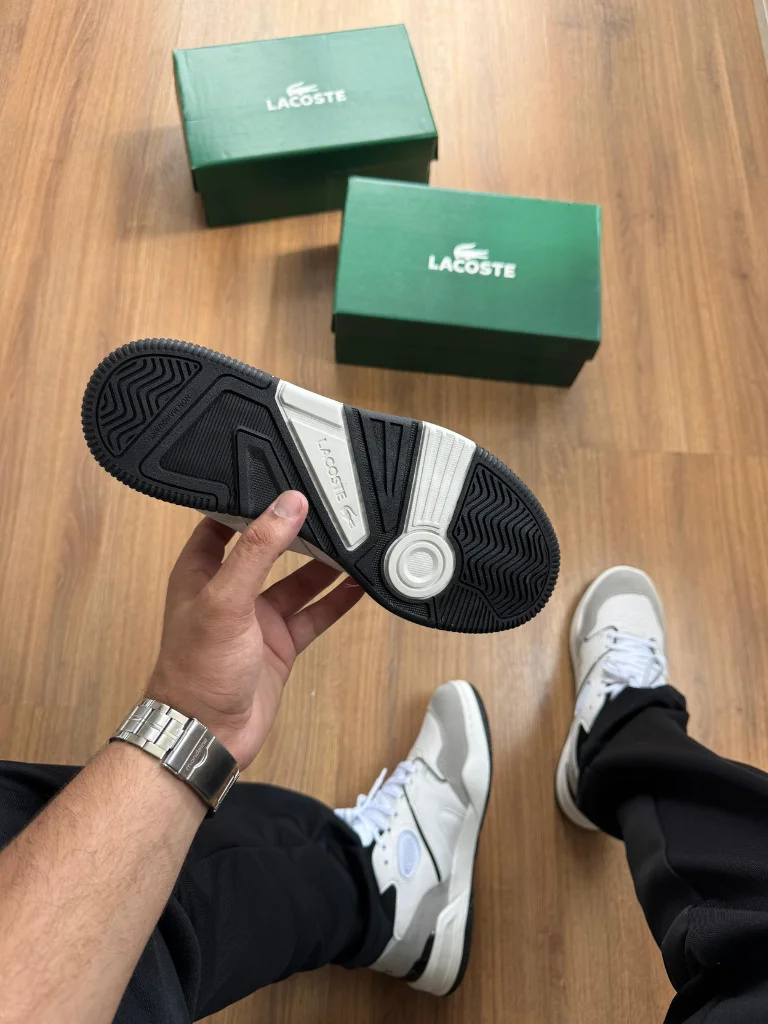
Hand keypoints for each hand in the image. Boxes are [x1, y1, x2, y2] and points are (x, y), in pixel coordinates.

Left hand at [146, 491, 364, 766]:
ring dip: (324, 564)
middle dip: (297, 529)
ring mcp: (257, 618)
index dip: (250, 498)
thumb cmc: (197, 669)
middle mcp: (229, 590)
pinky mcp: (280, 644)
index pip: (225, 521)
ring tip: (354, 538)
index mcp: (201, 571)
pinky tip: (359, 585)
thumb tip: (288, 504)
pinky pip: (313, 615)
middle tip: (330, 504)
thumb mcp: (226, 599)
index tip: (282, 474)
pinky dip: (336, 601)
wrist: (206, 735)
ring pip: (297, 581)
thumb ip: (259, 550)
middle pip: (269, 548)